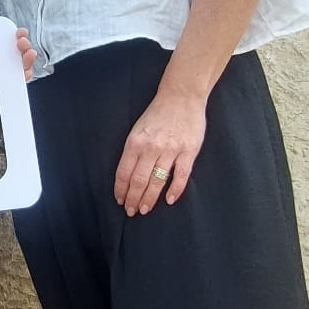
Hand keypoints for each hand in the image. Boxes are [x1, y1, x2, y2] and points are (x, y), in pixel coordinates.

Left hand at [0, 6, 35, 109]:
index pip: (10, 41)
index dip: (19, 36)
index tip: (20, 32)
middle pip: (18, 54)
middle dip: (25, 47)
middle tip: (22, 42)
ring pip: (19, 69)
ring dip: (27, 61)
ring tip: (28, 54)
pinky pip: (10, 85)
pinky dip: (20, 79)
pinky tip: (24, 73)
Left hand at [114, 89, 204, 215]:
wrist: (181, 96)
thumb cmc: (157, 114)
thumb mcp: (137, 130)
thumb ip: (133, 151)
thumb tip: (127, 176)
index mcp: (135, 142)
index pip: (124, 173)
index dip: (121, 190)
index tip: (120, 200)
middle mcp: (151, 148)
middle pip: (139, 181)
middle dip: (133, 199)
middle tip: (131, 211)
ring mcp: (171, 150)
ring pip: (157, 181)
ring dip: (150, 198)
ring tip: (145, 209)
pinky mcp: (188, 151)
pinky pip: (181, 175)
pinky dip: (175, 190)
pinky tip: (169, 200)